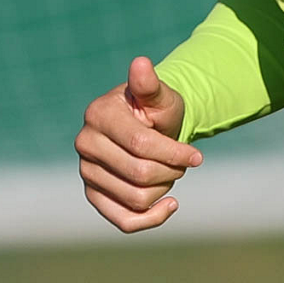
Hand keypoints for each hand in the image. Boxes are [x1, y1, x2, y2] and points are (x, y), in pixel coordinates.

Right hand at [75, 56, 201, 232]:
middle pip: (139, 173)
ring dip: (164, 188)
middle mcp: (86, 144)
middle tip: (182, 161)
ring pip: (135, 198)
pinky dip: (151, 219)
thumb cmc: (156, 108)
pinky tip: (170, 205)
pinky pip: (123, 219)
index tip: (197, 157)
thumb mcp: (159, 94)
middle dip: (171, 170)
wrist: (148, 126)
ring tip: (170, 171)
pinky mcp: (94, 194)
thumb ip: (150, 83)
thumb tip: (141, 63)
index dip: (174, 153)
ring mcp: (86, 171)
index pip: (141, 145)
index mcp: (99, 114)